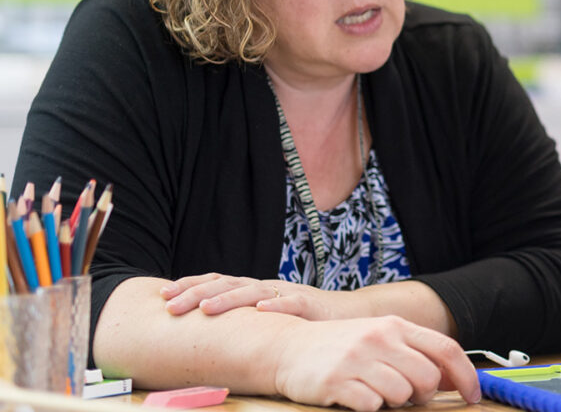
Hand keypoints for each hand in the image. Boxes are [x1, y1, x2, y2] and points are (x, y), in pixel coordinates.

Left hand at [161, 273, 370, 320]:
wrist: (349, 313)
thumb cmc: (302, 318)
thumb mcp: (267, 315)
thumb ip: (242, 317)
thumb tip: (201, 328)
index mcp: (253, 289)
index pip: (216, 281)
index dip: (190, 285)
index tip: (162, 295)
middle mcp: (266, 287)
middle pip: (227, 284)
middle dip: (196, 293)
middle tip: (170, 305)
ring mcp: (288, 293)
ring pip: (254, 292)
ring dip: (228, 299)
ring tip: (206, 308)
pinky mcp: (311, 305)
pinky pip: (293, 303)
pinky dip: (277, 306)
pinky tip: (262, 310)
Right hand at [272, 316, 479, 410]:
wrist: (288, 347)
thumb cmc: (341, 347)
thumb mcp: (379, 339)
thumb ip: (414, 353)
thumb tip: (452, 379)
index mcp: (395, 326)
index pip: (446, 349)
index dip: (466, 375)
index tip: (474, 396)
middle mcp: (379, 338)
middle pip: (427, 378)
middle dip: (422, 395)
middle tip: (405, 397)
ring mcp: (357, 359)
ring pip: (401, 395)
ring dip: (392, 402)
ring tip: (374, 392)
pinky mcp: (337, 381)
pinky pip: (371, 406)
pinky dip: (368, 407)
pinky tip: (355, 396)